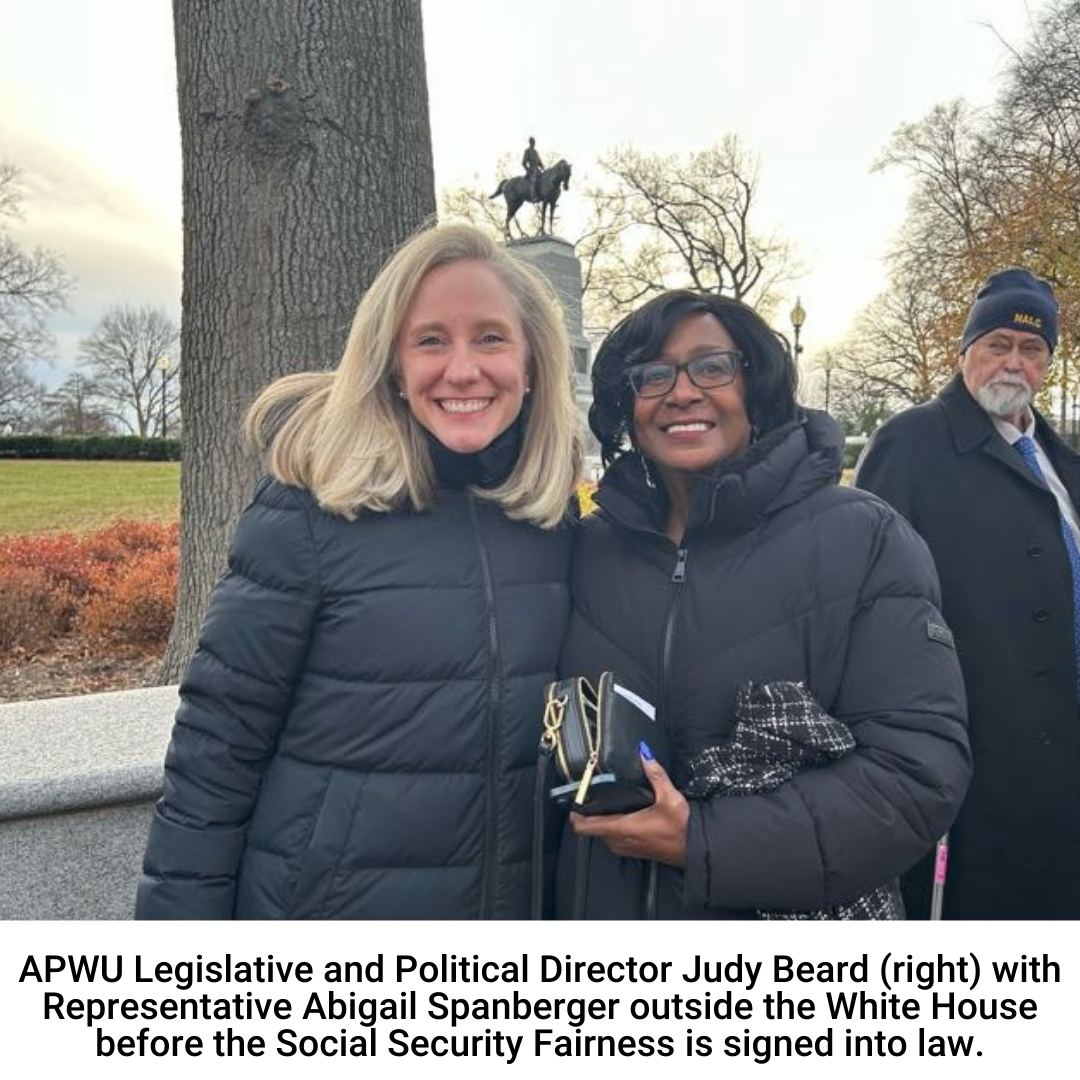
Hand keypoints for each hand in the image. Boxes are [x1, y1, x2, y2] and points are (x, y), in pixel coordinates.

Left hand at [570, 753, 689, 867]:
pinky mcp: (633, 851)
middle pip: (591, 828)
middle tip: (590, 795)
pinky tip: (621, 814)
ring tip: (602, 802)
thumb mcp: (670, 797)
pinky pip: (613, 839)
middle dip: (588, 813)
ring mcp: (625, 848)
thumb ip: (655, 774)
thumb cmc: (683, 828)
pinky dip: (610, 827)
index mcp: (622, 828)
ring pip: (602, 834)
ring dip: (599, 821)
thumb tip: (644, 754)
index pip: (584, 827)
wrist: (696, 850)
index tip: (575, 799)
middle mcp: (619, 841)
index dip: (575, 813)